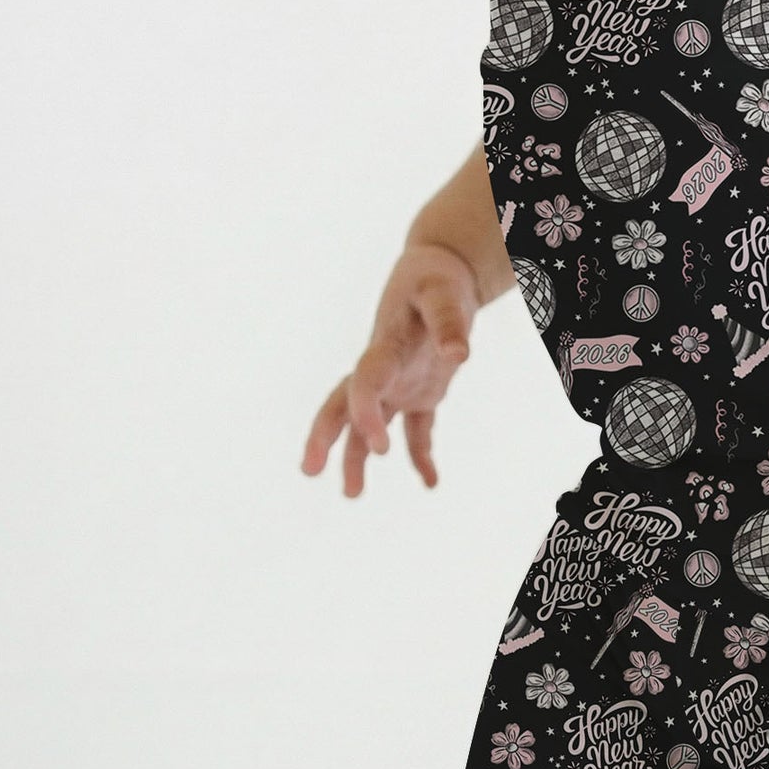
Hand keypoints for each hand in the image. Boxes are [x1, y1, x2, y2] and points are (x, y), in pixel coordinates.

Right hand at [302, 242, 479, 496]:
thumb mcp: (443, 294)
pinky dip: (422, 456)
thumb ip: (449, 323)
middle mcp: (382, 371)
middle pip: (342, 407)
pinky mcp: (418, 392)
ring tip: (352, 495)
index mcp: (384, 349)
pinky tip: (431, 483)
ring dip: (357, 459)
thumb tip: (458, 356)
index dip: (365, 415)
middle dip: (327, 439)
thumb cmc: (436, 281)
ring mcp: (396, 383)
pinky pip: (416, 429)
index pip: (364, 384)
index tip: (378, 450)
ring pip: (368, 426)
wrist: (437, 274)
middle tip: (310, 471)